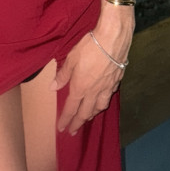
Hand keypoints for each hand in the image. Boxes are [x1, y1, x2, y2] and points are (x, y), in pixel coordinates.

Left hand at [52, 0, 133, 135]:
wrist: (114, 39)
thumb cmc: (90, 46)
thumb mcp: (71, 58)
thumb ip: (63, 75)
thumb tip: (53, 87)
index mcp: (81, 87)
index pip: (71, 109)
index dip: (66, 120)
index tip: (62, 129)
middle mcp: (94, 91)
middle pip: (86, 113)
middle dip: (78, 123)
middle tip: (73, 131)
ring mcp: (107, 88)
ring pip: (99, 107)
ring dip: (92, 114)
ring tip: (88, 117)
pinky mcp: (116, 81)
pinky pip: (108, 97)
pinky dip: (103, 102)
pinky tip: (102, 100)